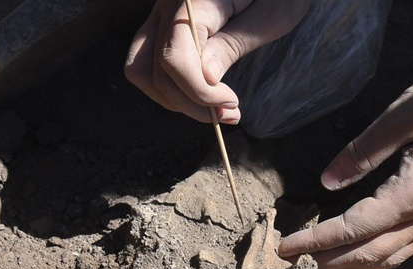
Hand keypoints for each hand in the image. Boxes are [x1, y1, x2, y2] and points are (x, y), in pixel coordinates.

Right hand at [124, 0, 311, 123]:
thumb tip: (206, 77)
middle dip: (191, 104)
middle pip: (156, 71)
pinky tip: (202, 94)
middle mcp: (168, 6)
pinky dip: (170, 87)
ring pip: (142, 70)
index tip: (231, 103)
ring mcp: (161, 16)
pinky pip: (149, 64)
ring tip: (216, 110)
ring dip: (176, 101)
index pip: (175, 59)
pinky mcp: (164, 26)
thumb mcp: (270, 15)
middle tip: (229, 114)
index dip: (199, 92)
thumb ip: (234, 43)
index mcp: (194, 1)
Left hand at [277, 45, 412, 268]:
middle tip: (291, 264)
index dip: (317, 241)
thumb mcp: (404, 114)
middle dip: (329, 262)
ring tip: (319, 263)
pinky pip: (407, 247)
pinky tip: (361, 251)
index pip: (355, 227)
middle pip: (371, 254)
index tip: (285, 247)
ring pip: (390, 257)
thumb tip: (326, 183)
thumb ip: (364, 151)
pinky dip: (378, 257)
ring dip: (352, 266)